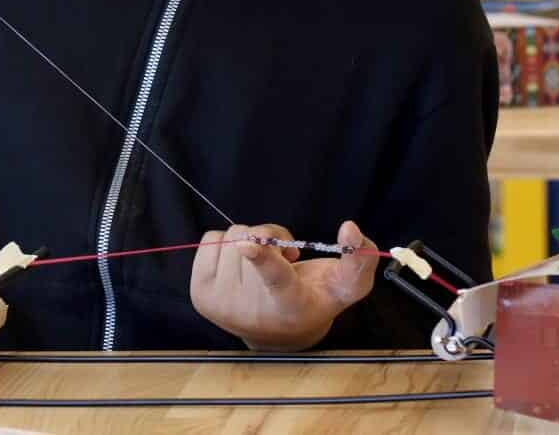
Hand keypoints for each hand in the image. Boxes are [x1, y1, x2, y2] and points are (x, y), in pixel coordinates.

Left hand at [189, 221, 377, 350]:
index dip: (263, 258)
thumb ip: (358, 259)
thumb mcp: (345, 285)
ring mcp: (221, 305)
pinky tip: (240, 268)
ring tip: (262, 267)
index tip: (249, 245)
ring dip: (249, 242)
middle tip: (282, 262)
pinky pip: (210, 240)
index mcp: (290, 305)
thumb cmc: (314, 299)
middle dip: (269, 240)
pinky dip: (226, 245)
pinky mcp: (200, 296)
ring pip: (231, 236)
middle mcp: (251, 310)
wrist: (278, 332)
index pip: (275, 278)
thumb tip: (350, 228)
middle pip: (252, 239)